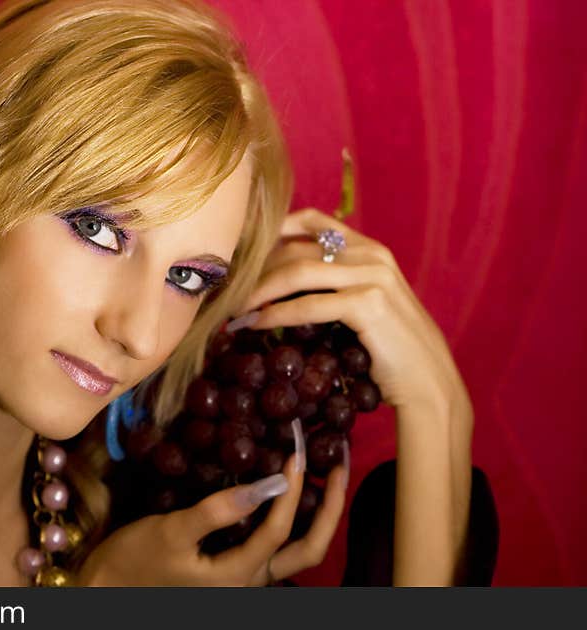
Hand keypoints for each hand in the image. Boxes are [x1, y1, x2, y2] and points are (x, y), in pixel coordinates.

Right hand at [77, 454, 347, 585]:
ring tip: (325, 473)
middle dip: (330, 506)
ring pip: (299, 550)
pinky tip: (288, 488)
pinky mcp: (235, 567)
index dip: (292, 489)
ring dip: (317, 512)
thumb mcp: (172, 531)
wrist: (109, 587)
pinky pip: (277, 544)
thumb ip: (220, 509)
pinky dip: (293, 516)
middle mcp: (252, 581)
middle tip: (338, 463)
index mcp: (238, 576)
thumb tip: (273, 483)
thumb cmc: (136, 560)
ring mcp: (246, 576)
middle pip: (310, 549)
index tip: (295, 449)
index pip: (279, 530)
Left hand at [236, 208, 469, 413]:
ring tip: (232, 309)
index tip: (242, 252)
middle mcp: (372, 254)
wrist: (427, 383)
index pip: (312, 219)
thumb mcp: (363, 304)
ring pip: (297, 272)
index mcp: (369, 248)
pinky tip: (254, 325)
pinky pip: (307, 305)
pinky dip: (274, 315)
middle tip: (228, 290)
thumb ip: (332, 284)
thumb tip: (277, 281)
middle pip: (296, 248)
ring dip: (257, 292)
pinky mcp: (369, 304)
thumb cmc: (390, 349)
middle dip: (256, 269)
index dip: (273, 231)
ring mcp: (373, 276)